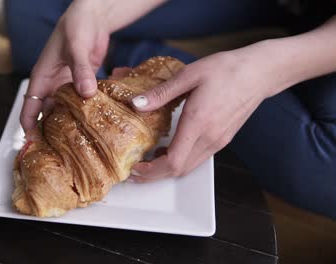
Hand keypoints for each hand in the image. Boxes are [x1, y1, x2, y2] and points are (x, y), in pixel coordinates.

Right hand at [20, 0, 167, 133]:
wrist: (93, 15)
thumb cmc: (76, 25)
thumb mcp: (77, 46)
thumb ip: (80, 69)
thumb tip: (85, 93)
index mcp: (42, 76)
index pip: (30, 106)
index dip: (29, 125)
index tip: (33, 143)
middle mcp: (53, 83)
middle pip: (46, 112)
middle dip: (49, 130)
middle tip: (58, 151)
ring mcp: (68, 84)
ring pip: (64, 109)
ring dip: (68, 123)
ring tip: (76, 142)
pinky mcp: (83, 83)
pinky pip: (80, 101)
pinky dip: (84, 112)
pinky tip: (92, 123)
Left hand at [130, 43, 292, 182]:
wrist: (259, 72)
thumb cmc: (226, 69)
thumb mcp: (189, 74)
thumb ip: (161, 93)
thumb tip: (136, 104)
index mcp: (198, 122)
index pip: (173, 161)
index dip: (151, 171)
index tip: (135, 168)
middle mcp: (210, 138)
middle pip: (179, 170)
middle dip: (154, 175)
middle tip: (135, 169)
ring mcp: (218, 141)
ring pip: (189, 167)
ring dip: (166, 170)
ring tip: (147, 161)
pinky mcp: (223, 140)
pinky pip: (197, 159)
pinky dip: (180, 161)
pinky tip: (168, 150)